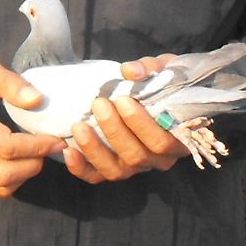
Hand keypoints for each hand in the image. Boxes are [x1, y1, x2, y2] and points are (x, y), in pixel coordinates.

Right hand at [0, 58, 60, 197]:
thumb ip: (10, 82)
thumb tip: (37, 100)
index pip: (5, 146)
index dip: (36, 146)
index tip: (55, 139)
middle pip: (4, 173)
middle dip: (34, 163)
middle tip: (49, 148)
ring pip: (0, 186)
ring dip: (25, 175)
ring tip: (36, 155)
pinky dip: (12, 180)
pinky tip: (20, 162)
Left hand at [63, 56, 227, 181]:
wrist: (152, 94)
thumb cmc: (164, 82)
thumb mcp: (166, 68)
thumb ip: (152, 68)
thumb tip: (130, 71)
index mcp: (177, 139)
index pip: (162, 141)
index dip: (142, 124)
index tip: (123, 99)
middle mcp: (158, 160)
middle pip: (136, 156)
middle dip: (114, 131)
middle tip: (99, 104)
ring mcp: (135, 168)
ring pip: (116, 170)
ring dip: (95, 149)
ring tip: (79, 125)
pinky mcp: (113, 169)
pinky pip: (96, 176)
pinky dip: (81, 167)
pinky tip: (68, 151)